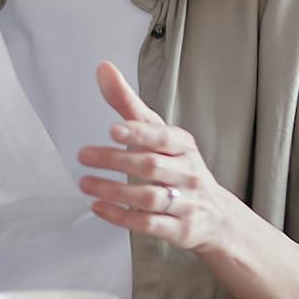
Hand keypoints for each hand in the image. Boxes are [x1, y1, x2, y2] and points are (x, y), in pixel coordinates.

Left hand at [76, 62, 237, 253]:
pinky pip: (149, 224)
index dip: (140, 133)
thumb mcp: (159, 135)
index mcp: (184, 146)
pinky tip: (97, 207)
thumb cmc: (179, 168)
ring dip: (114, 191)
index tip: (113, 129)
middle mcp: (188, 173)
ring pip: (149, 197)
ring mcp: (186, 204)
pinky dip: (121, 217)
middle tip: (83, 155)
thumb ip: (129, 105)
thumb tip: (103, 68)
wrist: (215, 217)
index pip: (164, 137)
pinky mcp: (178, 230)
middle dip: (116, 160)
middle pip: (151, 166)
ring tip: (85, 183)